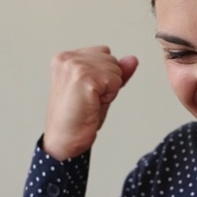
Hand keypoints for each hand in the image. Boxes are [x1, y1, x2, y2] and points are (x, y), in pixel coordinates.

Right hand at [42, 46, 138, 160]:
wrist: (64, 142)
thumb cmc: (77, 119)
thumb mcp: (100, 89)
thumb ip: (115, 72)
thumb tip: (132, 59)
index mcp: (65, 58)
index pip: (104, 53)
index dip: (104, 76)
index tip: (87, 93)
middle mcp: (67, 58)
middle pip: (112, 59)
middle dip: (108, 82)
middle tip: (89, 100)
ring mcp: (74, 66)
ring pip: (116, 69)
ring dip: (109, 89)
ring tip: (90, 103)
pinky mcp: (84, 77)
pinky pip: (116, 80)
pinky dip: (109, 95)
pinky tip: (92, 105)